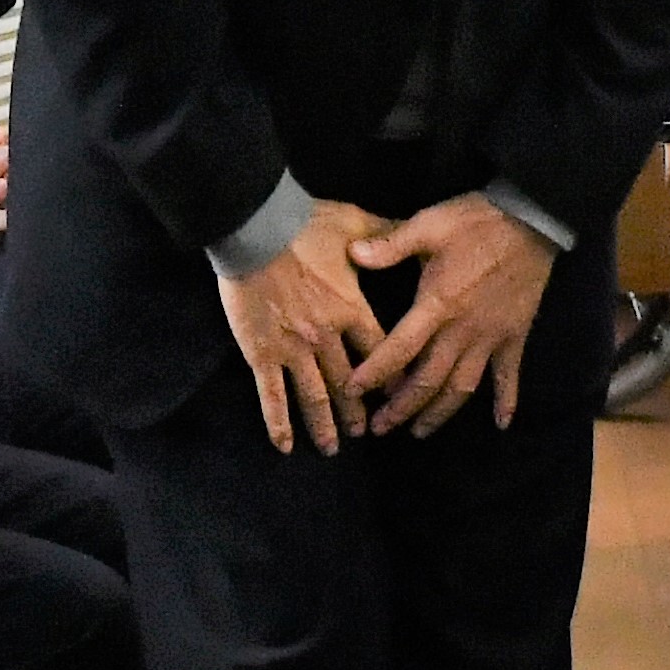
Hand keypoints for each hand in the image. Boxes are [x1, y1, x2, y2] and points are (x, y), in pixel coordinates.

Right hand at [213, 198, 384, 455]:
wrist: (256, 228)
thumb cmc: (305, 223)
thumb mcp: (354, 222)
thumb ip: (386, 234)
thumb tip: (413, 230)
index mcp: (352, 309)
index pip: (381, 351)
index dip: (393, 375)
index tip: (402, 394)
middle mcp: (327, 338)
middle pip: (350, 384)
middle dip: (358, 412)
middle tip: (365, 432)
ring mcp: (293, 349)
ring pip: (314, 397)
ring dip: (324, 426)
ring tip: (331, 447)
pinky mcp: (261, 354)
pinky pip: (271, 396)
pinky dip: (278, 424)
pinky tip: (284, 446)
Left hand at [343, 192, 556, 437]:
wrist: (532, 219)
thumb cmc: (476, 221)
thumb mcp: (429, 224)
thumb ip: (390, 244)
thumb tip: (351, 253)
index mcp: (437, 304)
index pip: (399, 349)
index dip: (374, 373)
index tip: (353, 391)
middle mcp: (462, 330)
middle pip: (428, 380)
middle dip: (401, 408)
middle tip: (379, 428)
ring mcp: (491, 337)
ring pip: (463, 387)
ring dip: (440, 413)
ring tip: (419, 431)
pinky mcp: (515, 336)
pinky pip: (510, 376)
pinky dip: (506, 401)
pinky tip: (501, 424)